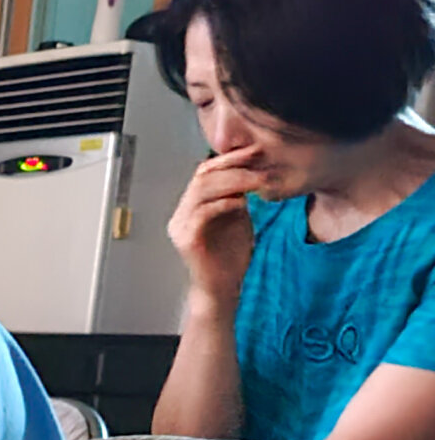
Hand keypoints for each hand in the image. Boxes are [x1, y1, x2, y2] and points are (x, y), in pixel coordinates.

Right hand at [169, 147, 260, 299]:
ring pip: (202, 191)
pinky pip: (203, 213)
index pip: (204, 172)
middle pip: (202, 177)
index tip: (255, 151)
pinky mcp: (186, 240)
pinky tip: (242, 203)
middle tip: (259, 160)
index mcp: (191, 206)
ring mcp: (180, 227)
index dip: (228, 159)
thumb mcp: (237, 218)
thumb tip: (249, 171)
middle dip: (233, 166)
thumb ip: (236, 196)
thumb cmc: (230, 257)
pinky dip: (224, 203)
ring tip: (257, 180)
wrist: (222, 288)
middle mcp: (181, 214)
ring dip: (233, 182)